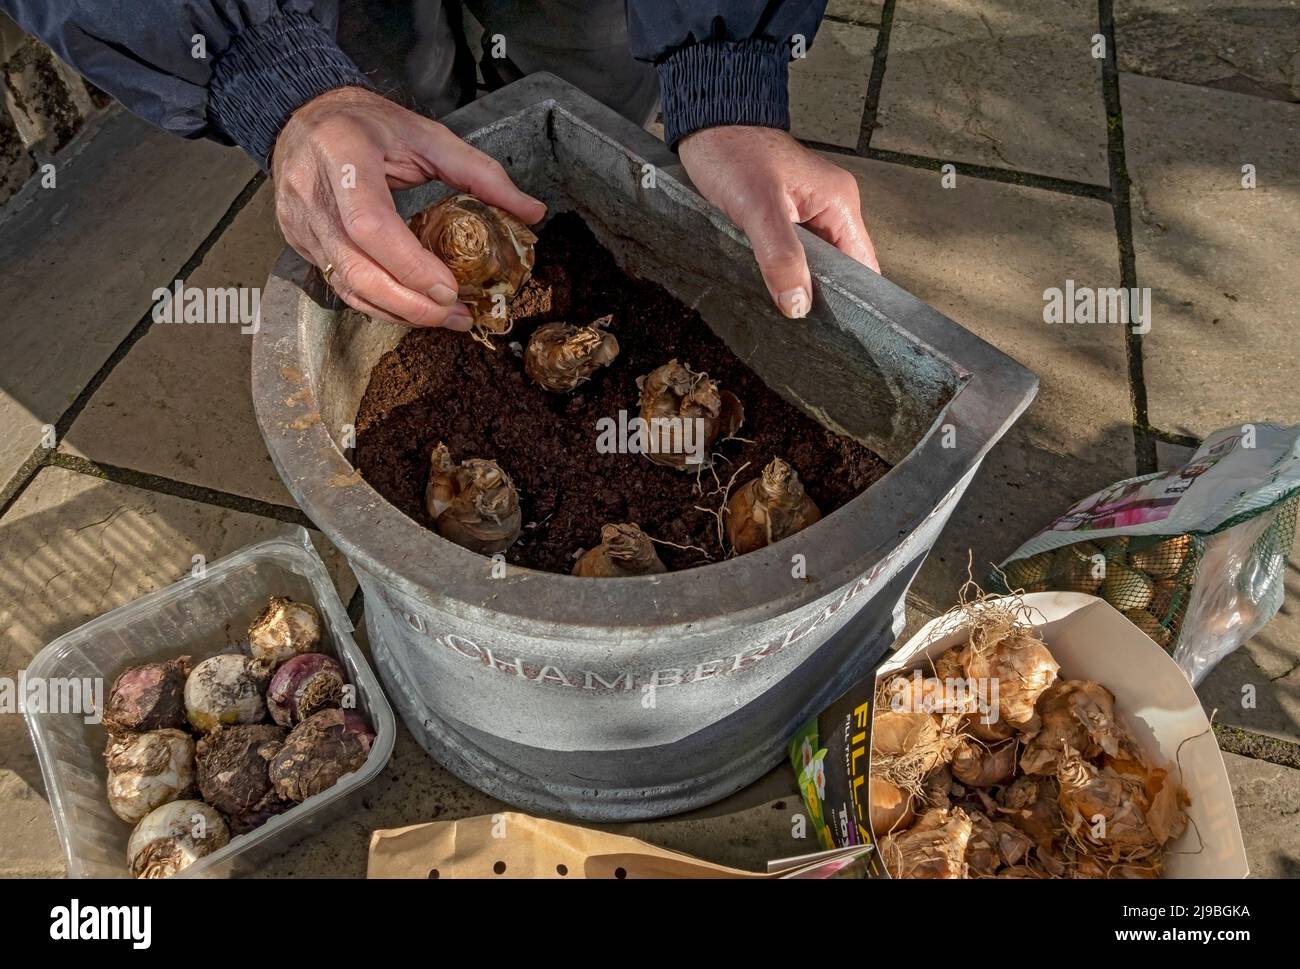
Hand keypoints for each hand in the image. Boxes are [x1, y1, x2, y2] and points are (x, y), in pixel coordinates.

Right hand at [271, 86, 545, 327]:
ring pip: (346, 286)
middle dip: (408, 303)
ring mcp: (301, 222)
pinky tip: (411, 307)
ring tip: (444, 317)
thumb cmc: (368, 125)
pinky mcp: (298, 242)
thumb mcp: (427, 135)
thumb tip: (531, 211)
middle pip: (356, 268)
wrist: (305, 117)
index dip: (409, 264)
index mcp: (344, 154)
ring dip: (397, 311)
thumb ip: (480, 173)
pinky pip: (339, 285)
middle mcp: (314, 193)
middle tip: (454, 314)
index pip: (370, 223)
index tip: (449, 288)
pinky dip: (379, 303)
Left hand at [678, 126, 878, 318]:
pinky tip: (767, 289)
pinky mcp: (782, 218)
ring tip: (783, 314)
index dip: (853, 297)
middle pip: (839, 268)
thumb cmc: (733, 152)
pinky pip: (790, 254)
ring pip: (812, 264)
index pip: (862, 264)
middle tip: (801, 327)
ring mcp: (805, 214)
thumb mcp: (757, 207)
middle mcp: (828, 208)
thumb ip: (780, 255)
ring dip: (797, 285)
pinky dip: (781, 272)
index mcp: (838, 202)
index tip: (835, 328)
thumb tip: (798, 304)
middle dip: (822, 297)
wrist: (705, 125)